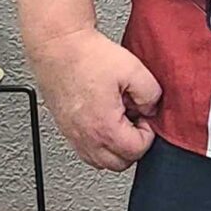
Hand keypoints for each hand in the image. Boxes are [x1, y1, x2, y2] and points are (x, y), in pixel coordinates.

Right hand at [30, 25, 161, 169]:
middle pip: (119, 164)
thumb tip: (150, 109)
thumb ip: (151, 95)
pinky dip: (99, 144)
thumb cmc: (88, 56)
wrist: (59, 46)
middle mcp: (85, 136)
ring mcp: (72, 134)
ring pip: (101, 162)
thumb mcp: (134, 70)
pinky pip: (86, 151)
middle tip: (134, 120)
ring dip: (115, 148)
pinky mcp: (65, 128)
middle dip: (133, 145)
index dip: (148, 134)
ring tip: (119, 121)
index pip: (136, 151)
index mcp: (104, 126)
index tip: (144, 116)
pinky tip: (104, 120)